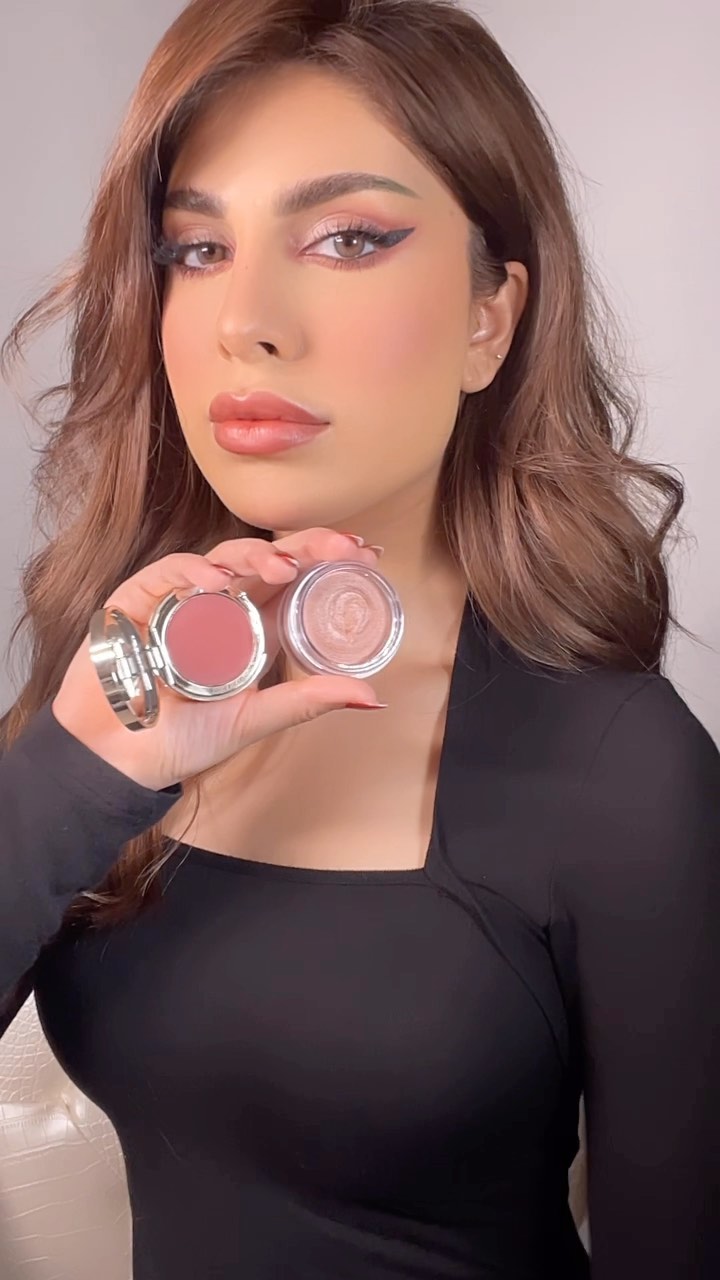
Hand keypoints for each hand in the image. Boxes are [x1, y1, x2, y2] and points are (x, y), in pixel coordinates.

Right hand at [52, 529, 384, 789]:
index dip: (328, 562)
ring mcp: (181, 598)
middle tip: (339, 545)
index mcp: (253, 629)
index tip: (365, 554)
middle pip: (268, 561)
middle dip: (306, 546)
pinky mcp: (140, 597)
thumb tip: (372, 696)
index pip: (296, 583)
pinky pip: (169, 572)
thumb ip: (306, 703)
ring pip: (224, 558)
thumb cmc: (183, 739)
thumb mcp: (253, 719)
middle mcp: (222, 607)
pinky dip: (192, 572)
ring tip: (282, 567)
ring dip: (255, 557)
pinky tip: (214, 582)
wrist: (118, 758)